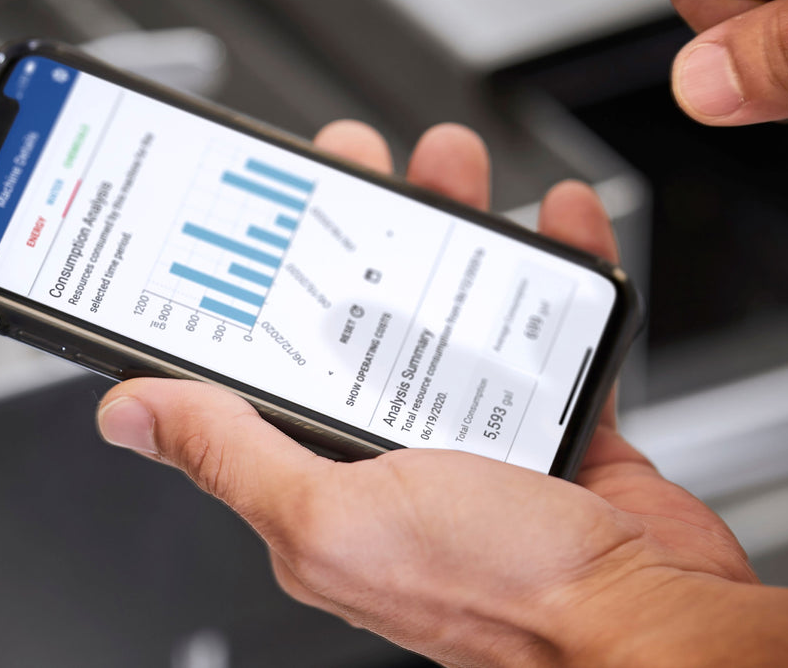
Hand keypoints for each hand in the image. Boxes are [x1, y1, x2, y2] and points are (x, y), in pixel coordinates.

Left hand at [94, 121, 753, 666]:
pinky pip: (548, 329)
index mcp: (332, 476)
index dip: (268, 278)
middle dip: (363, 228)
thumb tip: (132, 413)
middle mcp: (401, 453)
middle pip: (369, 311)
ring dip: (456, 228)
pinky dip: (558, 269)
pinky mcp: (557, 426)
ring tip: (452, 169)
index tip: (269, 211)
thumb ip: (233, 456)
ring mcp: (483, 435)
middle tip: (360, 165)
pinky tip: (557, 223)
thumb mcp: (337, 518)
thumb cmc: (503, 594)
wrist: (655, 628)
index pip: (278, 359)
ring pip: (458, 306)